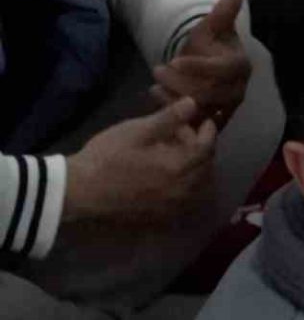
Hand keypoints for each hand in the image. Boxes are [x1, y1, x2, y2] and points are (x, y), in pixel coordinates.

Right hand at [64, 98, 215, 224]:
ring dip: (192, 166)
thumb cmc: (107, 157)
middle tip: (183, 133)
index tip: (203, 120)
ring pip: (195, 184)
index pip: (207, 148)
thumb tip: (193, 103)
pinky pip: (182, 199)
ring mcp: (171, 206)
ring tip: (175, 151)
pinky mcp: (158, 216)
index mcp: (179, 168)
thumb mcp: (137, 131)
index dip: (208, 132)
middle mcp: (182, 191)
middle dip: (199, 147)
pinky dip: (182, 183)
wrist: (78, 192)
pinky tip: (166, 172)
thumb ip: (169, 118)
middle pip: (205, 167)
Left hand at [151, 0, 250, 129]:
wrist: (206, 70)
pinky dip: (175, 115)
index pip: (223, 69)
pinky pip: (194, 123)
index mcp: (241, 66)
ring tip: (154, 87)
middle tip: (156, 71)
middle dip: (181, 83)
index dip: (199, 67)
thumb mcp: (211, 29)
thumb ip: (222, 14)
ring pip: (201, 110)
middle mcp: (238, 90)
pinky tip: (158, 100)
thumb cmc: (209, 47)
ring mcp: (226, 108)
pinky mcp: (212, 121)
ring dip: (175, 99)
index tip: (174, 61)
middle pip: (211, 93)